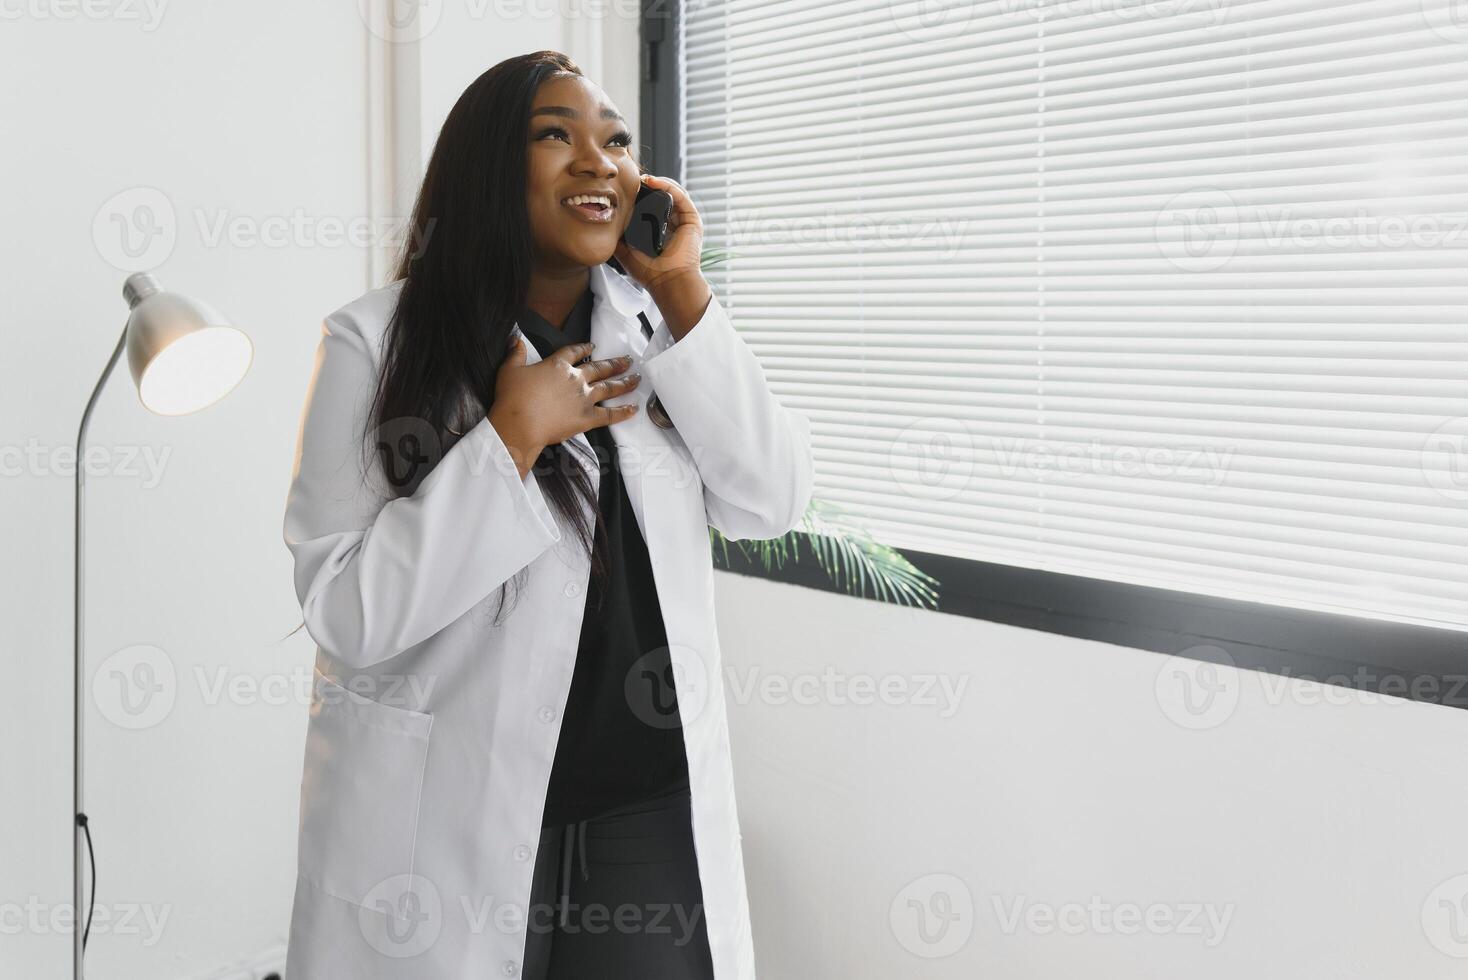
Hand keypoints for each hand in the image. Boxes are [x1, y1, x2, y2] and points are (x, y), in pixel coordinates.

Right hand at [488, 337, 639, 475]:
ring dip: (624, 382)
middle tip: (628, 360)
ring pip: (609, 387)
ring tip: (637, 378)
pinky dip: (623, 412)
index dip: (584, 348)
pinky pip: (610, 414)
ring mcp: (584, 398)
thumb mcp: (509, 370)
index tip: (593, 346)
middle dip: (615, 363)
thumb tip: (516, 338)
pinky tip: (634, 408)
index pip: (574, 351)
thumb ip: (515, 353)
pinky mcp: (588, 418)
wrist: (520, 423)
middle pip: (599, 368)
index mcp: (557, 365)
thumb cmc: (512, 397)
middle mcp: (575, 378)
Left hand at [613, 173, 704, 294]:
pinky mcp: (692, 221)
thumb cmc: (649, 272)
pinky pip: (681, 197)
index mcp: (660, 230)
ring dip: (658, 183)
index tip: (626, 189)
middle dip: (649, 186)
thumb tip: (605, 222)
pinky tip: (654, 183)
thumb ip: (617, 237)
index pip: (651, 206)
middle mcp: (674, 224)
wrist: (667, 282)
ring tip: (643, 179)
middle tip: (634, 181)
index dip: (640, 195)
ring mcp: (684, 222)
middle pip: (663, 197)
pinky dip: (668, 187)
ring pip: (673, 193)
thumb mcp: (626, 251)